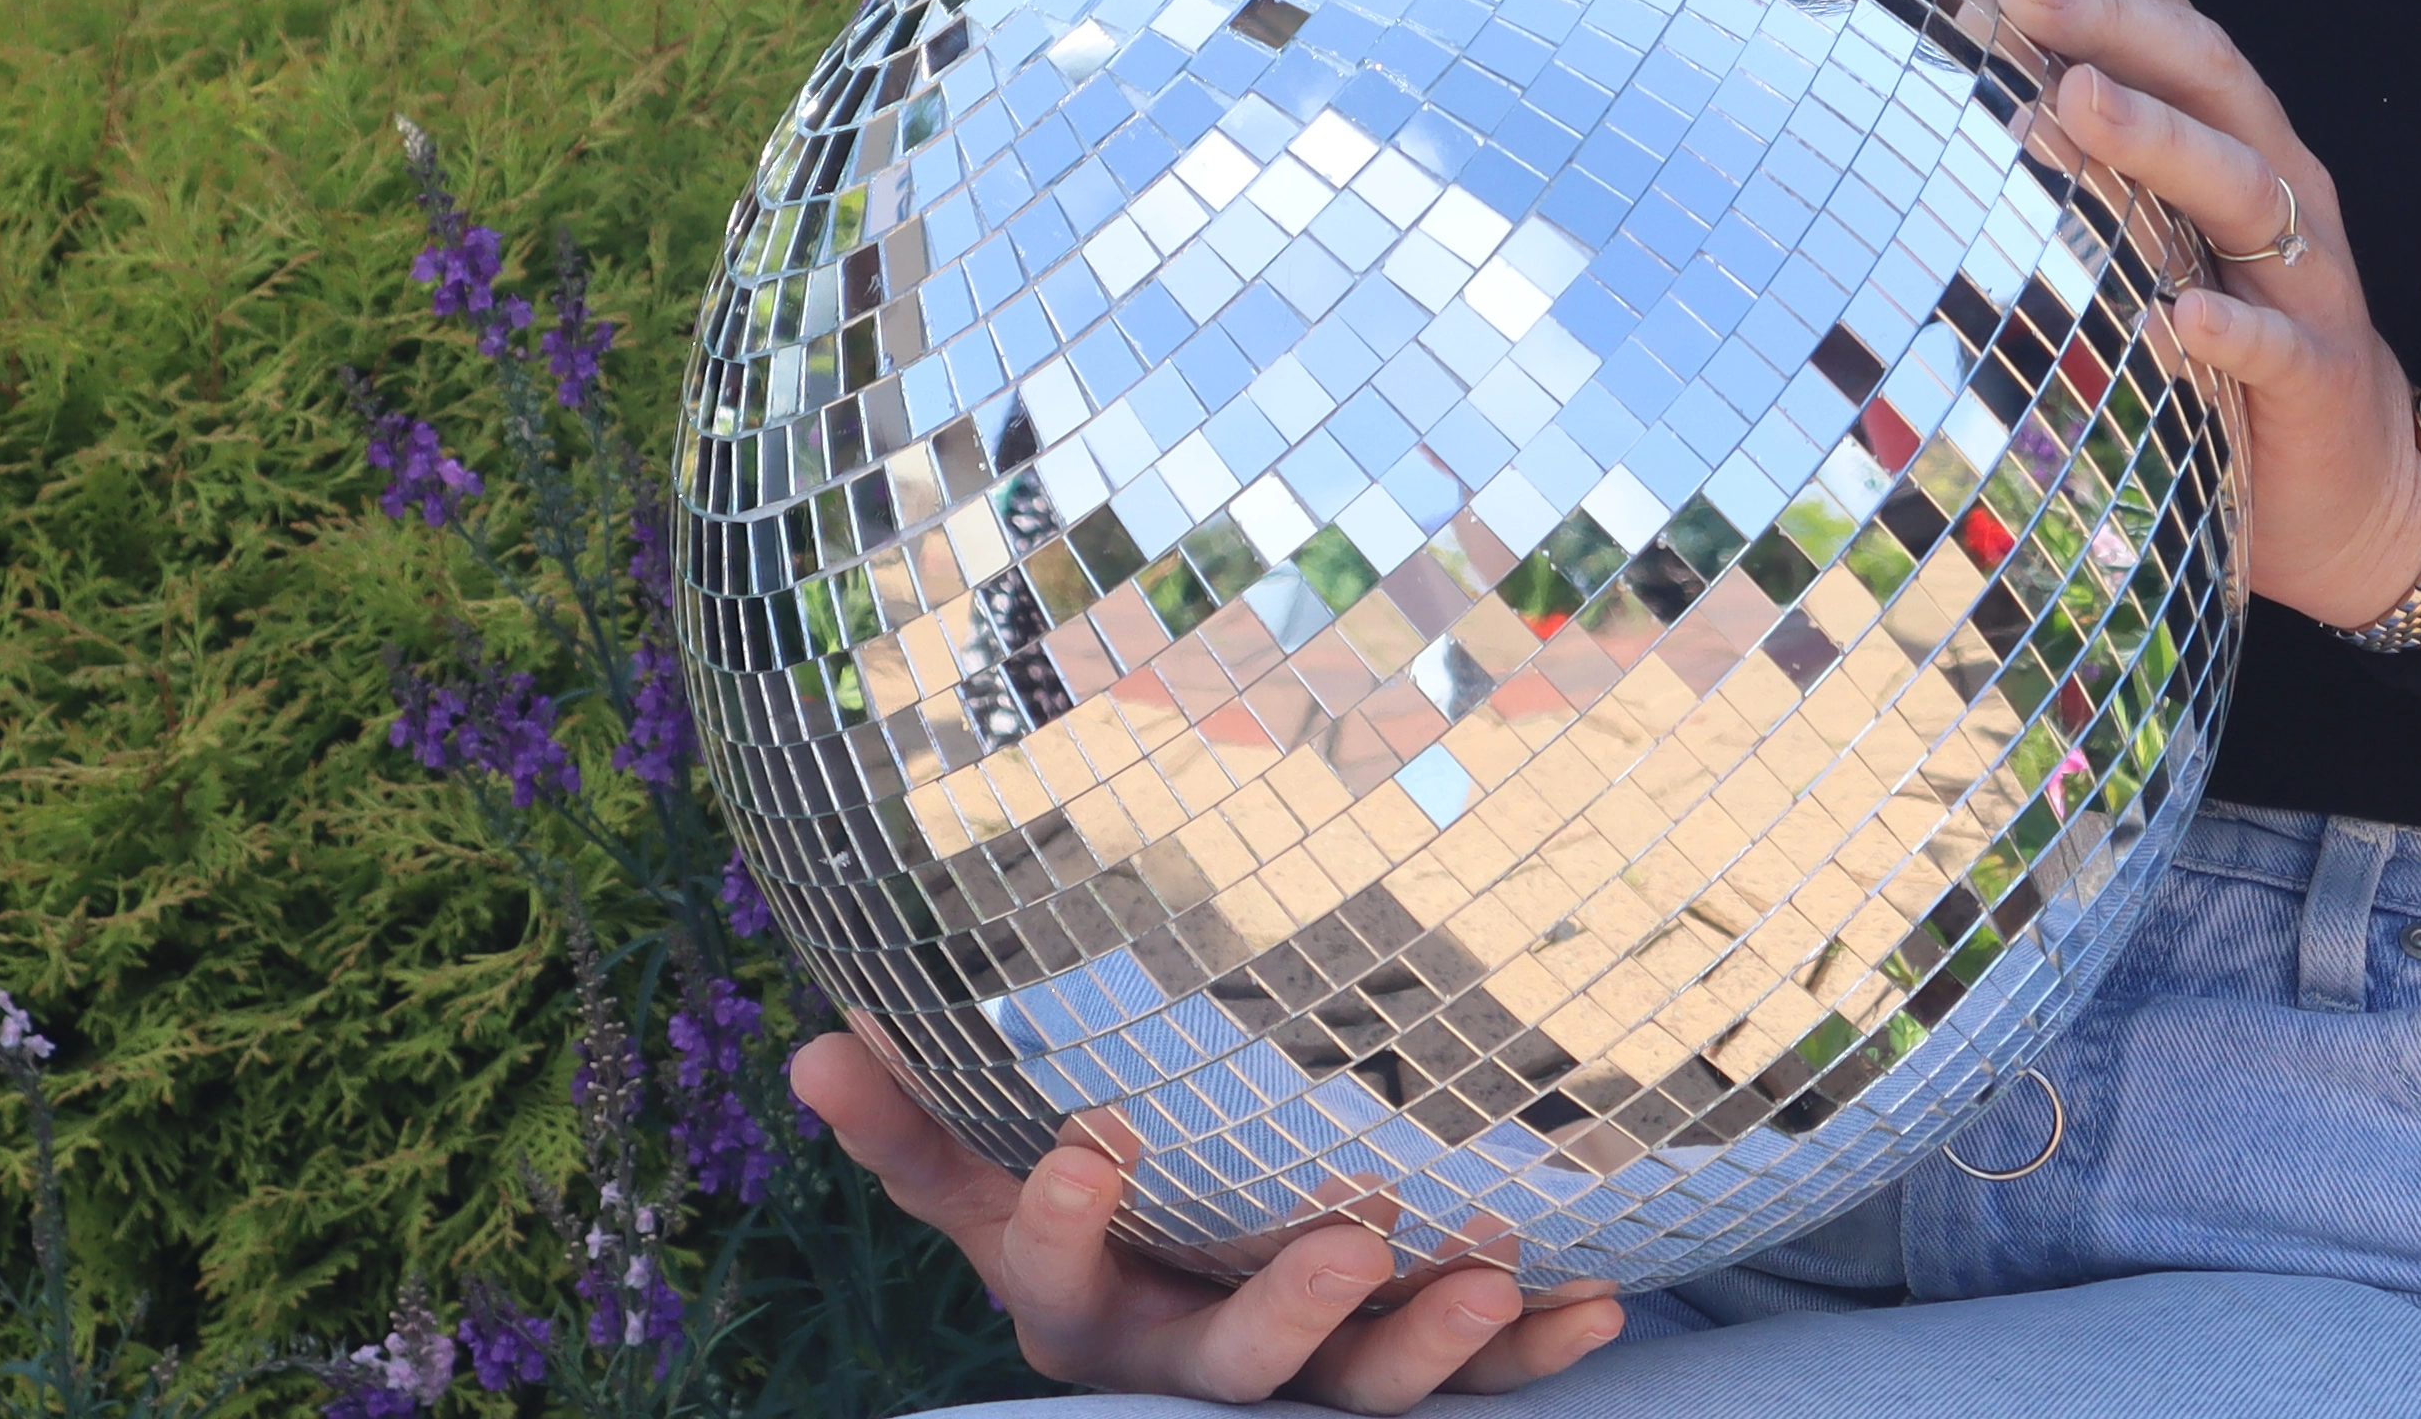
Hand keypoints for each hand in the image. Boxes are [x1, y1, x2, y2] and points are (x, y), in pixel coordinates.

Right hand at [789, 1027, 1626, 1405]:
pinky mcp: (1388, 1373)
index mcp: (1079, 1300)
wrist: (1179, 1275)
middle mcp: (1185, 1357)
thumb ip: (914, 1114)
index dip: (1062, 1216)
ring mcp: (1295, 1376)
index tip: (1092, 1138)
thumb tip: (818, 1037)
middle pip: (1229, 1366)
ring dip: (1426, 1341)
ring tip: (1485, 1269)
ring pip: (1360, 1388)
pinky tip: (1602, 1296)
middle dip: (1286, 1311)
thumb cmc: (1083, 1201)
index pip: (1051, 1275)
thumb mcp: (987, 1164)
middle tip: (1345, 1234)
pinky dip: (1532, 1346)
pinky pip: (1471, 1379)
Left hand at [1958, 0, 2420, 632]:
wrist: (2355, 486)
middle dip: (2108, 15)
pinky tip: (2186, 317)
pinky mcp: (2319, 373)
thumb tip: (1915, 96)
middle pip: (2200, 68)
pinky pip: (2280, 344)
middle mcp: (2273, 175)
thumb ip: (2072, 162)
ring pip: (2241, 183)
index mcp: (2225, 129)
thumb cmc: (2219, 339)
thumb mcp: (2144, 235)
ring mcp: (2305, 272)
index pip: (2152, 5)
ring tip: (2075, 101)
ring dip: (2158, 138)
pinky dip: (2237, 324)